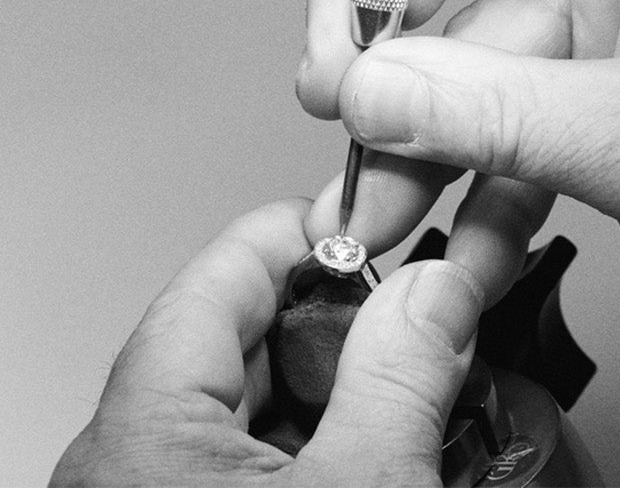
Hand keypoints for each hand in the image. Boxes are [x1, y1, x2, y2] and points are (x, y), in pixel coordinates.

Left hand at [51, 200, 484, 486]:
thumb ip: (403, 372)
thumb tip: (437, 283)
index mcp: (138, 438)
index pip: (223, 275)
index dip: (314, 231)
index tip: (387, 213)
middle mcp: (126, 468)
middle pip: (243, 337)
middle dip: (344, 317)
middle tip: (424, 309)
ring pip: (254, 404)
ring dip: (342, 384)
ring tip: (417, 382)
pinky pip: (252, 461)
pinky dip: (323, 441)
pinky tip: (381, 446)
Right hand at [298, 0, 619, 354]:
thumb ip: (505, 119)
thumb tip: (376, 91)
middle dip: (393, 22)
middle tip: (336, 102)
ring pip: (483, 29)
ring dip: (421, 122)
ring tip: (370, 204)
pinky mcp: (618, 64)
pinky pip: (518, 92)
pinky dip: (476, 158)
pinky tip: (442, 227)